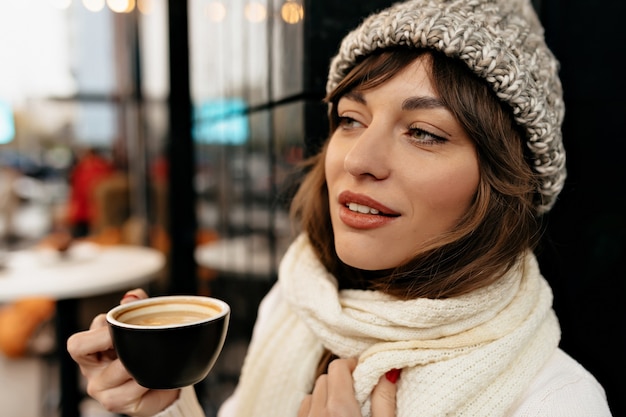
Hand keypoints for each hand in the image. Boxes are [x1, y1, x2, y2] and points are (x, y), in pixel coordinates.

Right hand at [66, 289, 179, 416]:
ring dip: (137, 363)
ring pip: (117, 372)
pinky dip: (147, 380)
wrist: (158, 385)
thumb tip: (131, 296)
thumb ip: (136, 305)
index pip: (78, 343)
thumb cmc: (141, 354)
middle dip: (116, 344)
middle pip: (89, 354)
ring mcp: (102, 390)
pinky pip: (133, 390)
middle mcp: (91, 372)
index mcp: (91, 351)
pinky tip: (154, 376)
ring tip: (151, 359)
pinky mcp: (116, 404)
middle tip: (136, 342)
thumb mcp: (138, 326)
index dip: (99, 333)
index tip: (119, 328)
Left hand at [298, 357, 397, 416]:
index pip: (338, 367)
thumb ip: (384, 399)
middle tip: (359, 396)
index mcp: (338, 408)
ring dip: (327, 395)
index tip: (365, 376)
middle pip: (325, 378)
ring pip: (312, 393)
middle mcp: (317, 412)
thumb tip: (389, 370)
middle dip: (341, 381)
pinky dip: (316, 408)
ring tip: (345, 410)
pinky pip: (304, 409)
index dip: (353, 367)